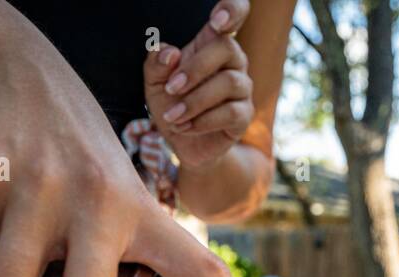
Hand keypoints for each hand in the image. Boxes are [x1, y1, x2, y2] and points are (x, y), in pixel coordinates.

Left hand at [144, 0, 253, 168]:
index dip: (232, 9)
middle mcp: (232, 61)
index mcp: (211, 43)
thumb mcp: (155, 82)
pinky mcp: (244, 115)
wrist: (180, 142)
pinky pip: (230, 113)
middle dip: (195, 69)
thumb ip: (156, 64)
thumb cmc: (171, 103)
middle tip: (171, 88)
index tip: (218, 19)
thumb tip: (171, 54)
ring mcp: (242, 88)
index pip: (233, 14)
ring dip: (194, 101)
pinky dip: (202, 122)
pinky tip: (184, 127)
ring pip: (229, 83)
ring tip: (172, 116)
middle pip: (226, 48)